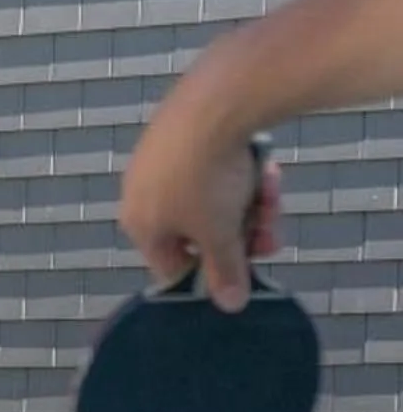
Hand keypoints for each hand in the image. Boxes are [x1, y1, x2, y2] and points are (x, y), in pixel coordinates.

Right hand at [119, 103, 283, 313]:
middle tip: (270, 231)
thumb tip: (229, 307)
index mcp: (141, 227)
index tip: (247, 266)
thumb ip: (226, 271)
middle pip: (198, 233)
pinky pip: (211, 169)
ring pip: (210, 200)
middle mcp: (140, 197)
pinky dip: (238, 174)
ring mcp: (157, 164)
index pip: (174, 267)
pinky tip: (262, 167)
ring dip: (246, 205)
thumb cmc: (207, 179)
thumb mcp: (222, 233)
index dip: (214, 272)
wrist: (212, 104)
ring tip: (269, 192)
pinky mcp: (178, 137)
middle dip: (239, 234)